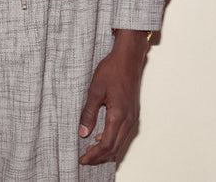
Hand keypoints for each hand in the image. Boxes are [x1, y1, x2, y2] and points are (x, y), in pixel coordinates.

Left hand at [78, 29, 148, 165]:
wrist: (128, 57)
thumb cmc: (112, 70)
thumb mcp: (95, 90)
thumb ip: (89, 113)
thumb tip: (83, 132)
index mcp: (119, 115)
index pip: (107, 145)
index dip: (94, 155)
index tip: (82, 159)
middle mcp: (129, 119)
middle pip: (115, 148)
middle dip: (99, 156)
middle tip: (85, 158)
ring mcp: (133, 116)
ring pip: (120, 142)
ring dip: (106, 149)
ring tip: (91, 150)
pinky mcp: (133, 112)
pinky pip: (124, 133)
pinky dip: (113, 140)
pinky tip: (102, 137)